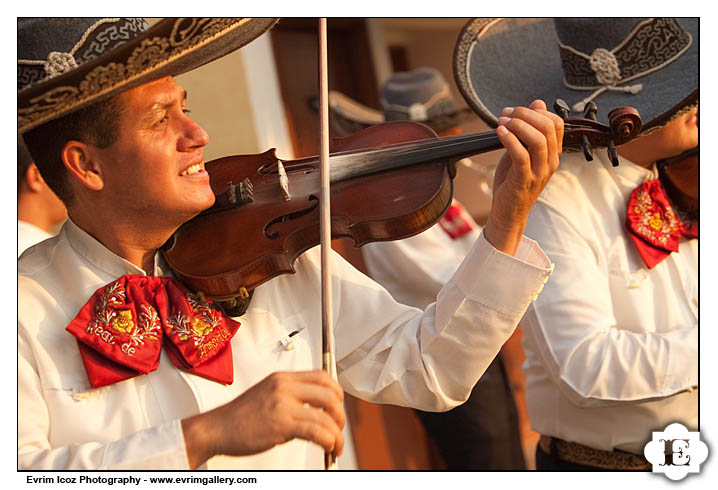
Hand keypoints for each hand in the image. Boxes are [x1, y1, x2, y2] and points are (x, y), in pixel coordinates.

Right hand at [182, 370, 344, 467]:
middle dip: (340, 414)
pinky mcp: (281, 425)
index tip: (338, 405)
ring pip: (325, 416)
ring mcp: (282, 405)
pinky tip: (328, 447)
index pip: (322, 376)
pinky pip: (315, 431)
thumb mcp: (268, 393)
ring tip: (336, 444)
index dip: (337, 391)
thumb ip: (290, 394)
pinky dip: (328, 441)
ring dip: (337, 433)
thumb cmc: (240, 416)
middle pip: (329, 394)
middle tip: (339, 427)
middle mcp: (284, 387)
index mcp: (282, 378)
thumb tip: (316, 406)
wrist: (217, 428)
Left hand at [483, 100, 563, 254]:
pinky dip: (510, 140)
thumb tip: (538, 103)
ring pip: (538, 139)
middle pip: (548, 127)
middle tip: (506, 114)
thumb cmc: (513, 182)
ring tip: (502, 122)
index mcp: (553, 154)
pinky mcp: (524, 180)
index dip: (537, 111)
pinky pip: (521, 155)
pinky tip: (499, 132)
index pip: (557, 123)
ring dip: (518, 125)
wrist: (508, 213)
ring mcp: (539, 172)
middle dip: (525, 114)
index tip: (514, 111)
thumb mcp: (521, 151)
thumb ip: (528, 130)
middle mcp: (550, 162)